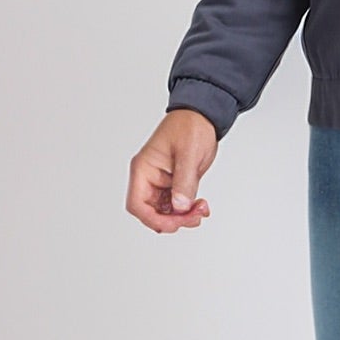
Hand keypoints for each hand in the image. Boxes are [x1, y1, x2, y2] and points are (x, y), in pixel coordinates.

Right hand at [126, 109, 216, 232]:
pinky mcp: (174, 184)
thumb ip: (184, 181)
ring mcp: (161, 182)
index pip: (137, 204)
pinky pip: (176, 205)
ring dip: (182, 216)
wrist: (202, 115)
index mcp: (144, 168)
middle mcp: (149, 177)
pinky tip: (200, 207)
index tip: (173, 223)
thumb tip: (180, 206)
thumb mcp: (188, 153)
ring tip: (200, 209)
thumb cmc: (189, 125)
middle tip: (194, 216)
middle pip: (151, 212)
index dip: (152, 219)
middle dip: (173, 219)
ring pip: (165, 212)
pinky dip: (188, 210)